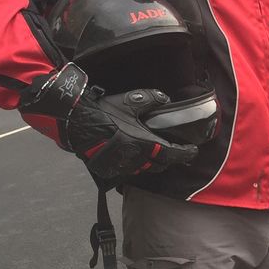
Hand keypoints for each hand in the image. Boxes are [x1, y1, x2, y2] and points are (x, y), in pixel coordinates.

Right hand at [22, 65, 197, 186]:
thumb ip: (151, 98)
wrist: (76, 124)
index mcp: (145, 144)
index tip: (193, 151)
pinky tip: (135, 156)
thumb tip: (165, 99)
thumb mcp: (130, 101)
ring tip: (156, 153)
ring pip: (145, 169)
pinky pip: (129, 170)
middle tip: (175, 151)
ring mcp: (122, 166)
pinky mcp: (109, 169)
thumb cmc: (104, 112)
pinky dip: (136, 164)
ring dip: (153, 162)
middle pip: (160, 165)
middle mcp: (136, 159)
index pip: (173, 154)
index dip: (186, 154)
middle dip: (170, 159)